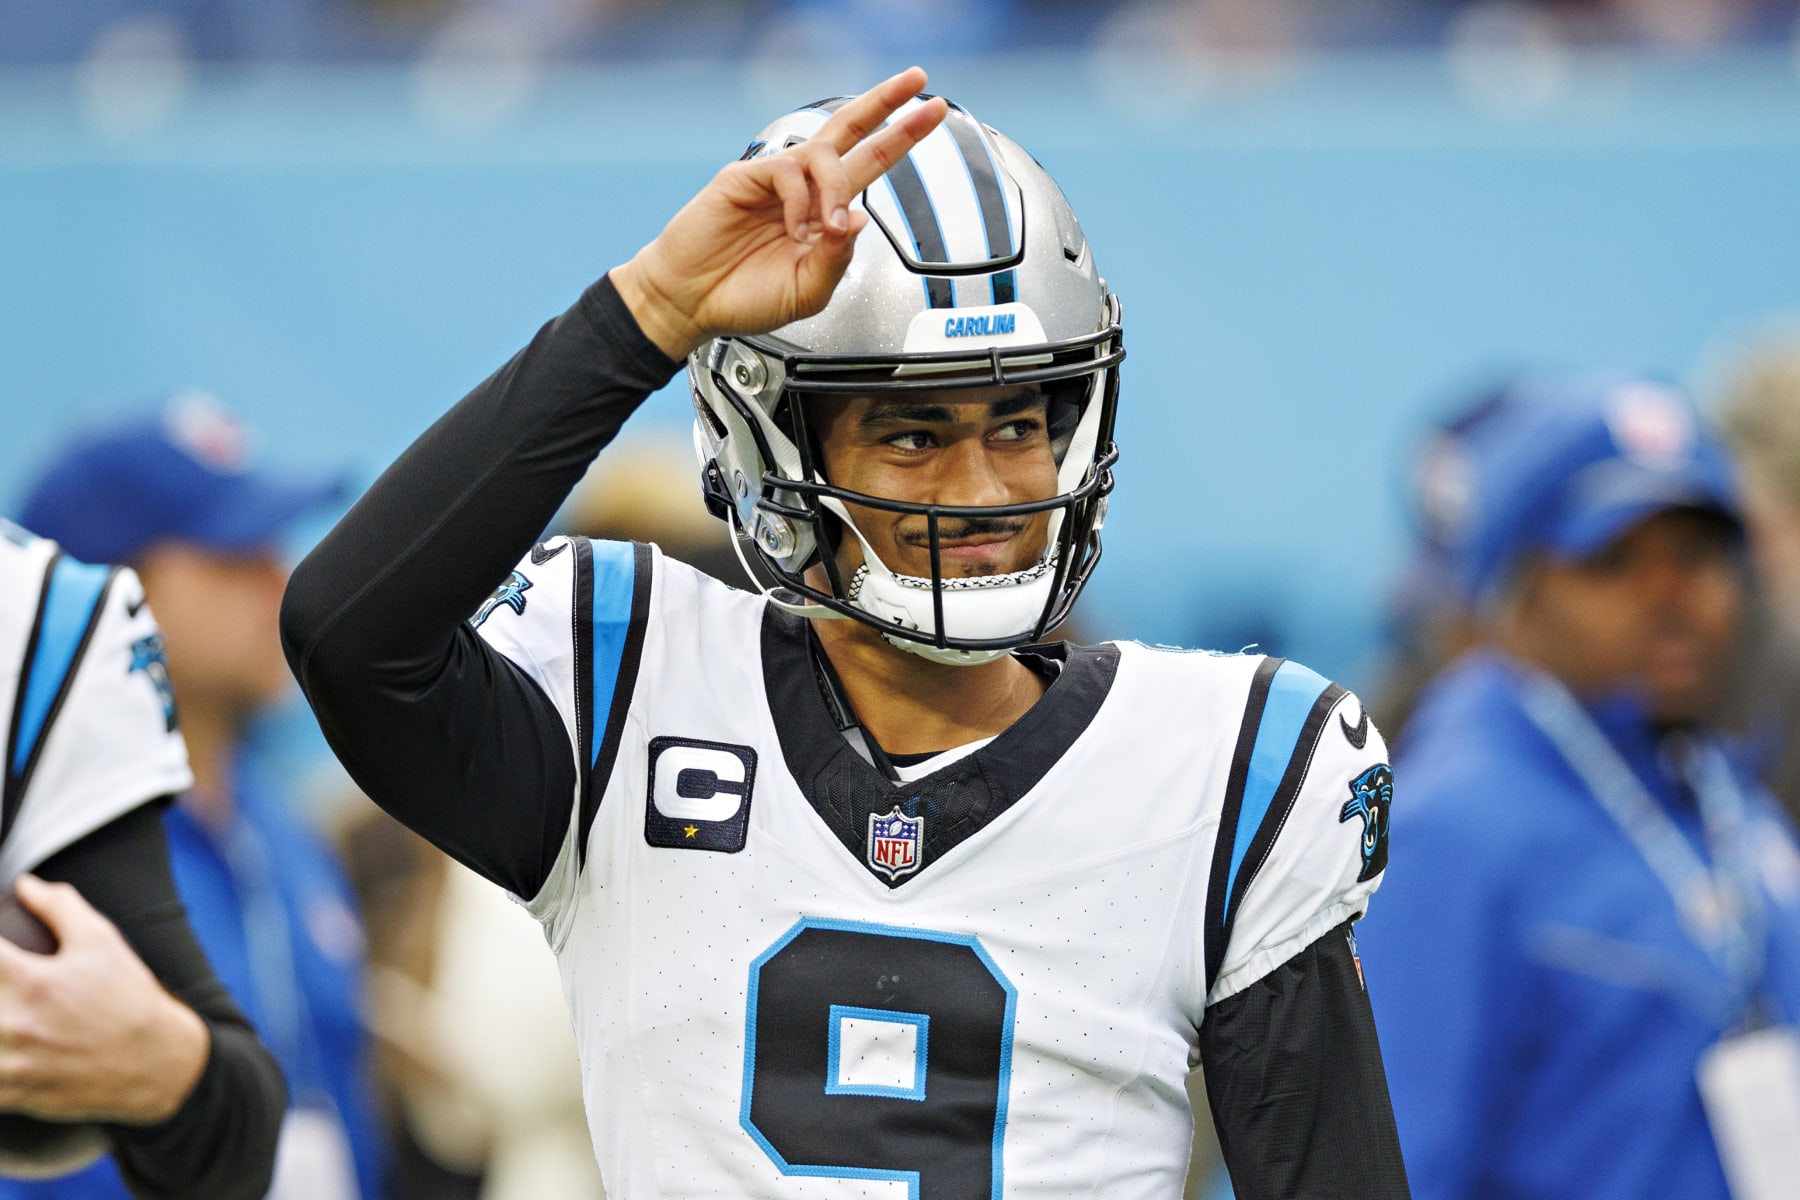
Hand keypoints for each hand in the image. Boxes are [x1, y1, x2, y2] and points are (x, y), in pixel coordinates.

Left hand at [0, 875, 208, 1124]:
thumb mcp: (102, 942)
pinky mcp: (11, 1095)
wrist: (156, 1063)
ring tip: (3, 1013)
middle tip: (5, 984)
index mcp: (31, 981)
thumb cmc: (128, 999)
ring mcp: (9, 1065)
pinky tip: (4, 1046)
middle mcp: (12, 1024)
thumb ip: (59, 906)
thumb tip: (26, 885)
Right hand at [611, 66, 948, 359]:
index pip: (869, 162)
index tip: (934, 112)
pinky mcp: (744, 177)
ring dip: (837, 188)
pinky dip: (801, 201)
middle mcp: (803, 188)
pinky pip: (788, 170)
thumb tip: (859, 222)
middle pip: (850, 129)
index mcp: (824, 212)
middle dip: (887, 104)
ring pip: (824, 154)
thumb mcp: (808, 293)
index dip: (900, 136)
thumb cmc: (745, 298)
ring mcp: (774, 180)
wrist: (692, 303)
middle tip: (918, 81)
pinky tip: (794, 230)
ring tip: (827, 226)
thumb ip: (837, 262)